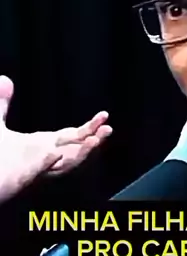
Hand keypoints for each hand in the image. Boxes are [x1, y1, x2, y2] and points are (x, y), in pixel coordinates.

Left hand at [0, 75, 111, 203]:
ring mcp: (35, 168)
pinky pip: (39, 170)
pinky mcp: (24, 176)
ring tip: (94, 141)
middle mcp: (43, 157)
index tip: (104, 116)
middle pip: (75, 151)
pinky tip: (54, 153)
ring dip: (80, 154)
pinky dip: (48, 162)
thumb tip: (4, 79)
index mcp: (42, 145)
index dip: (90, 127)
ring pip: (65, 164)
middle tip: (107, 129)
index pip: (72, 136)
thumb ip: (2, 104)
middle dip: (93, 141)